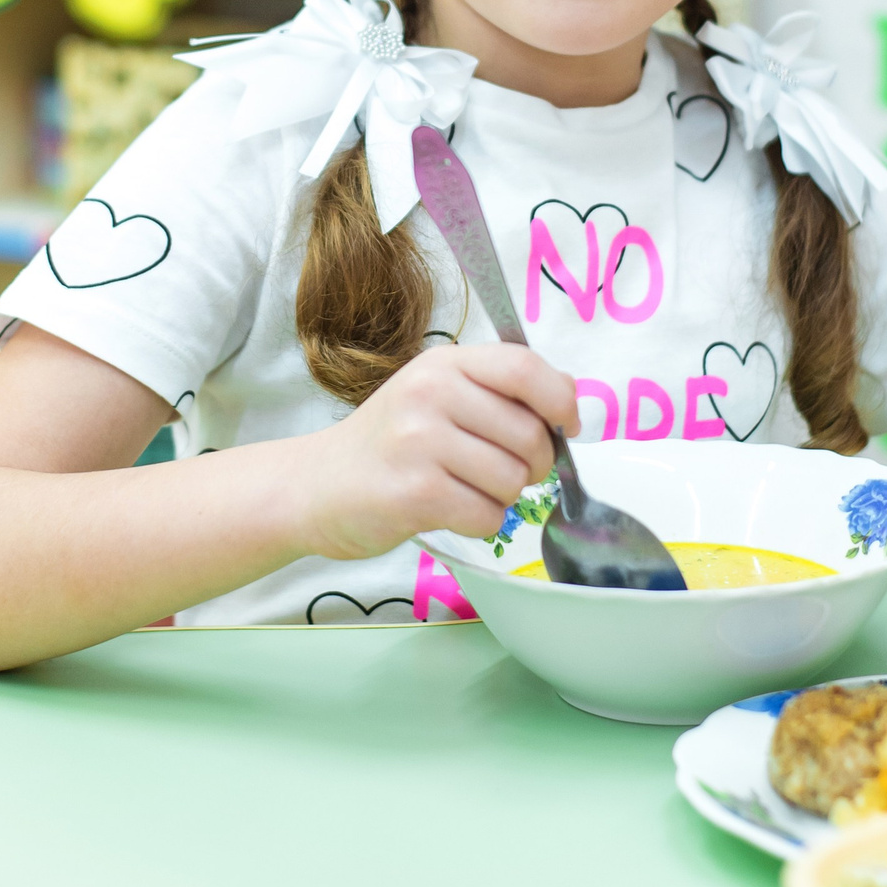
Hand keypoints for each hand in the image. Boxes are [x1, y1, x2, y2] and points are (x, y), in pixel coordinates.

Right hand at [293, 343, 579, 562]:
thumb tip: (570, 395)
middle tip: (503, 471)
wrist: (315, 485)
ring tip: (466, 489)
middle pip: (530, 434)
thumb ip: (499, 390)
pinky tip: (450, 511)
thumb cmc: (388, 443)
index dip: (561, 400)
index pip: (524, 368)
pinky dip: (482, 523)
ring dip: (503, 498)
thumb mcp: (437, 395)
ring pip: (513, 480)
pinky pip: (487, 516)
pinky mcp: (415, 493)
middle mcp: (431, 393)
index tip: (567, 425)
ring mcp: (419, 442)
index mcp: (443, 363)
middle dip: (534, 465)